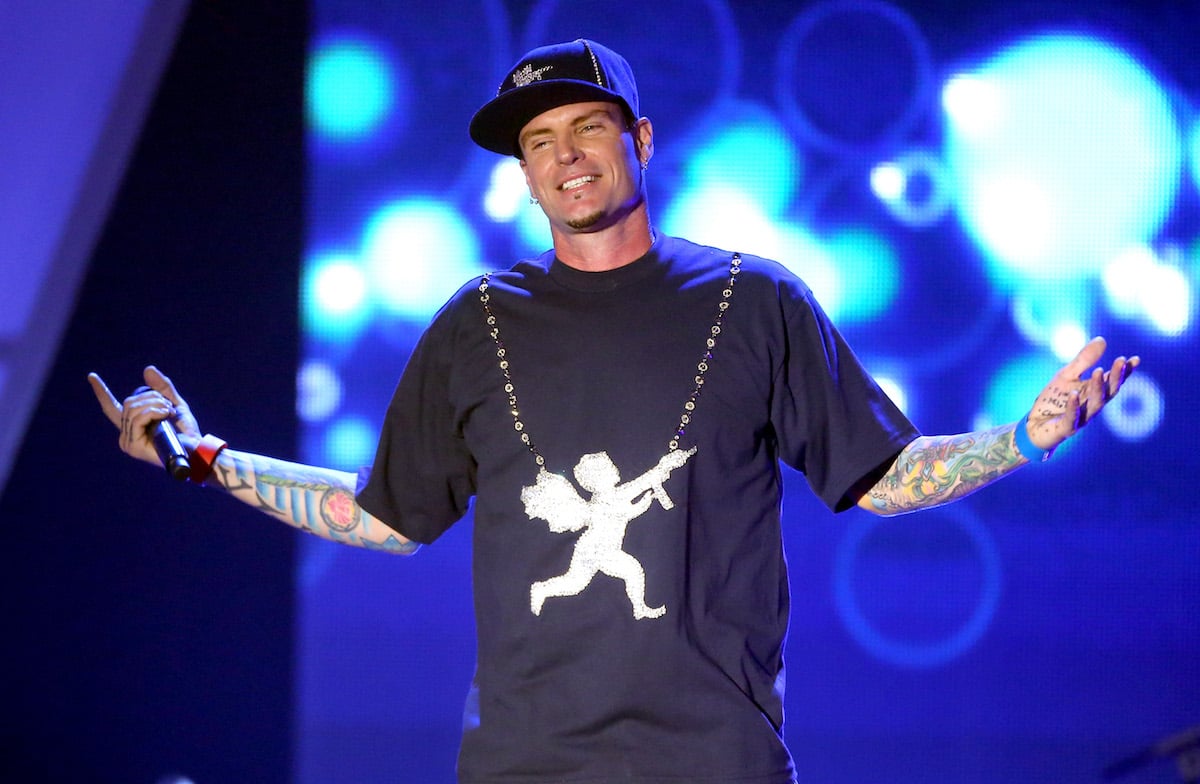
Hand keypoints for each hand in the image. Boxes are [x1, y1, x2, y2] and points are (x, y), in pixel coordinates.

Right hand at [88, 366, 200, 466]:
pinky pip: (138, 419)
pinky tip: (165, 415)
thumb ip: (161, 388)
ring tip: (169, 412)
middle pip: (129, 403)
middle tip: (169, 406)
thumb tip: (147, 369)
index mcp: (132, 426)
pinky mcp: (133, 447)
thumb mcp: (172, 403)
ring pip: (133, 409)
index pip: (111, 407)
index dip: (102, 392)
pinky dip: (153, 412)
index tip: (92, 376)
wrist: (196, 448)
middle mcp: (126, 435)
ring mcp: (128, 442)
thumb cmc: (185, 431)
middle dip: (151, 398)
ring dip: (155, 405)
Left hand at [1025, 337, 1139, 451]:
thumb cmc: (1054, 399)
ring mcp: (1081, 418)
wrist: (1033, 424)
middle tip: (1121, 361)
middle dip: (1115, 377)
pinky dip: (1074, 406)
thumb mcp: (1067, 375)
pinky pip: (1072, 417)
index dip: (1124, 371)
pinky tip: (1074, 393)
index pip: (1112, 381)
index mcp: (1094, 393)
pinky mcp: (1066, 428)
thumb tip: (1102, 339)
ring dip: (1098, 388)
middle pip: (1108, 392)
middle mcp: (1091, 405)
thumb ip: (1084, 360)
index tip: (1135, 359)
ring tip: (1099, 370)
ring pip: (1095, 404)